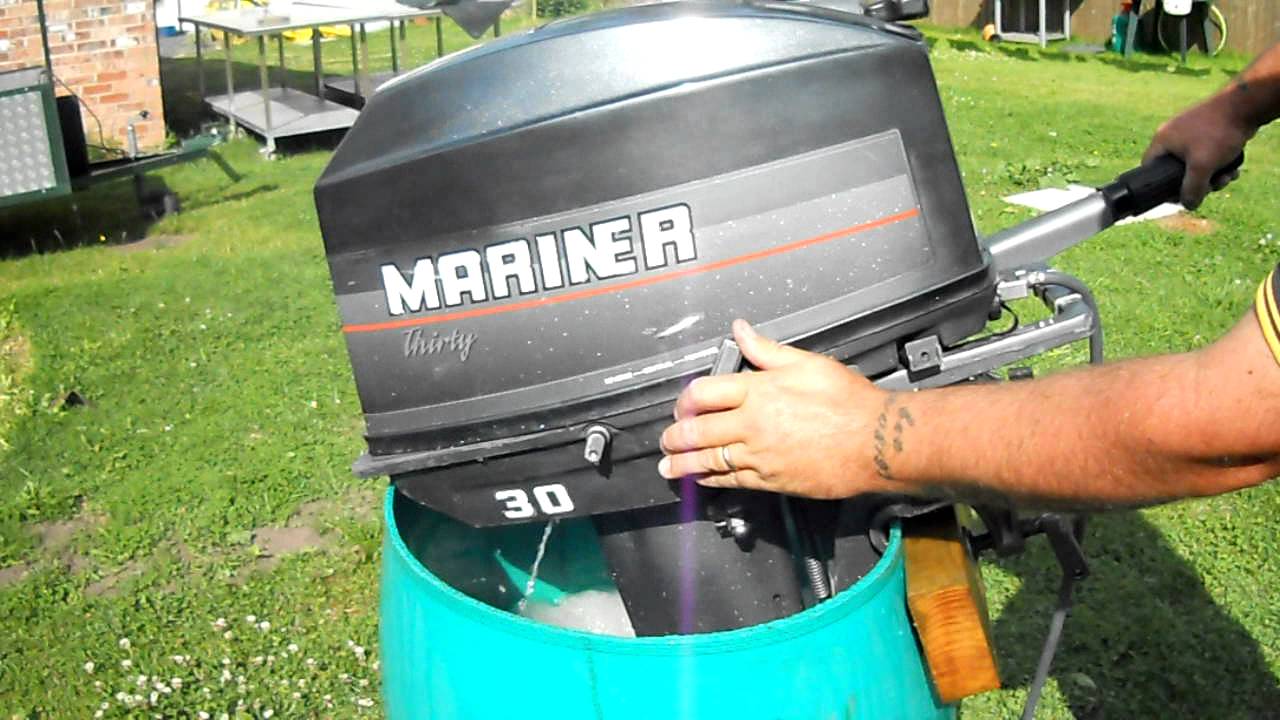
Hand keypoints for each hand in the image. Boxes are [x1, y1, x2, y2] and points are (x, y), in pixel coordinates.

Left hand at [656, 320, 897, 498]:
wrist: (877, 443)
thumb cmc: (849, 403)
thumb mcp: (807, 363)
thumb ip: (767, 350)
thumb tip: (741, 330)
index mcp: (758, 390)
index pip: (703, 393)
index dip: (685, 400)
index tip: (681, 406)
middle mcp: (752, 424)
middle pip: (697, 430)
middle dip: (675, 436)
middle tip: (665, 439)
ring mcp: (759, 455)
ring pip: (709, 460)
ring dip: (683, 463)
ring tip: (668, 466)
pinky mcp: (771, 480)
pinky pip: (731, 480)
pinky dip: (710, 479)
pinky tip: (701, 479)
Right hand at [1144, 93, 1253, 209]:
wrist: (1244, 106)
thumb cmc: (1217, 132)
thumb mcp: (1202, 167)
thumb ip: (1192, 189)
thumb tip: (1189, 205)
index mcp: (1162, 140)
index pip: (1149, 168)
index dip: (1160, 185)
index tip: (1177, 195)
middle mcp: (1172, 135)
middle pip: (1176, 170)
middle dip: (1197, 183)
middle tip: (1212, 187)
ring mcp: (1191, 132)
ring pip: (1195, 164)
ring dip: (1212, 176)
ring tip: (1228, 177)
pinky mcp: (1207, 131)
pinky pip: (1207, 154)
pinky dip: (1219, 164)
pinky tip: (1233, 168)